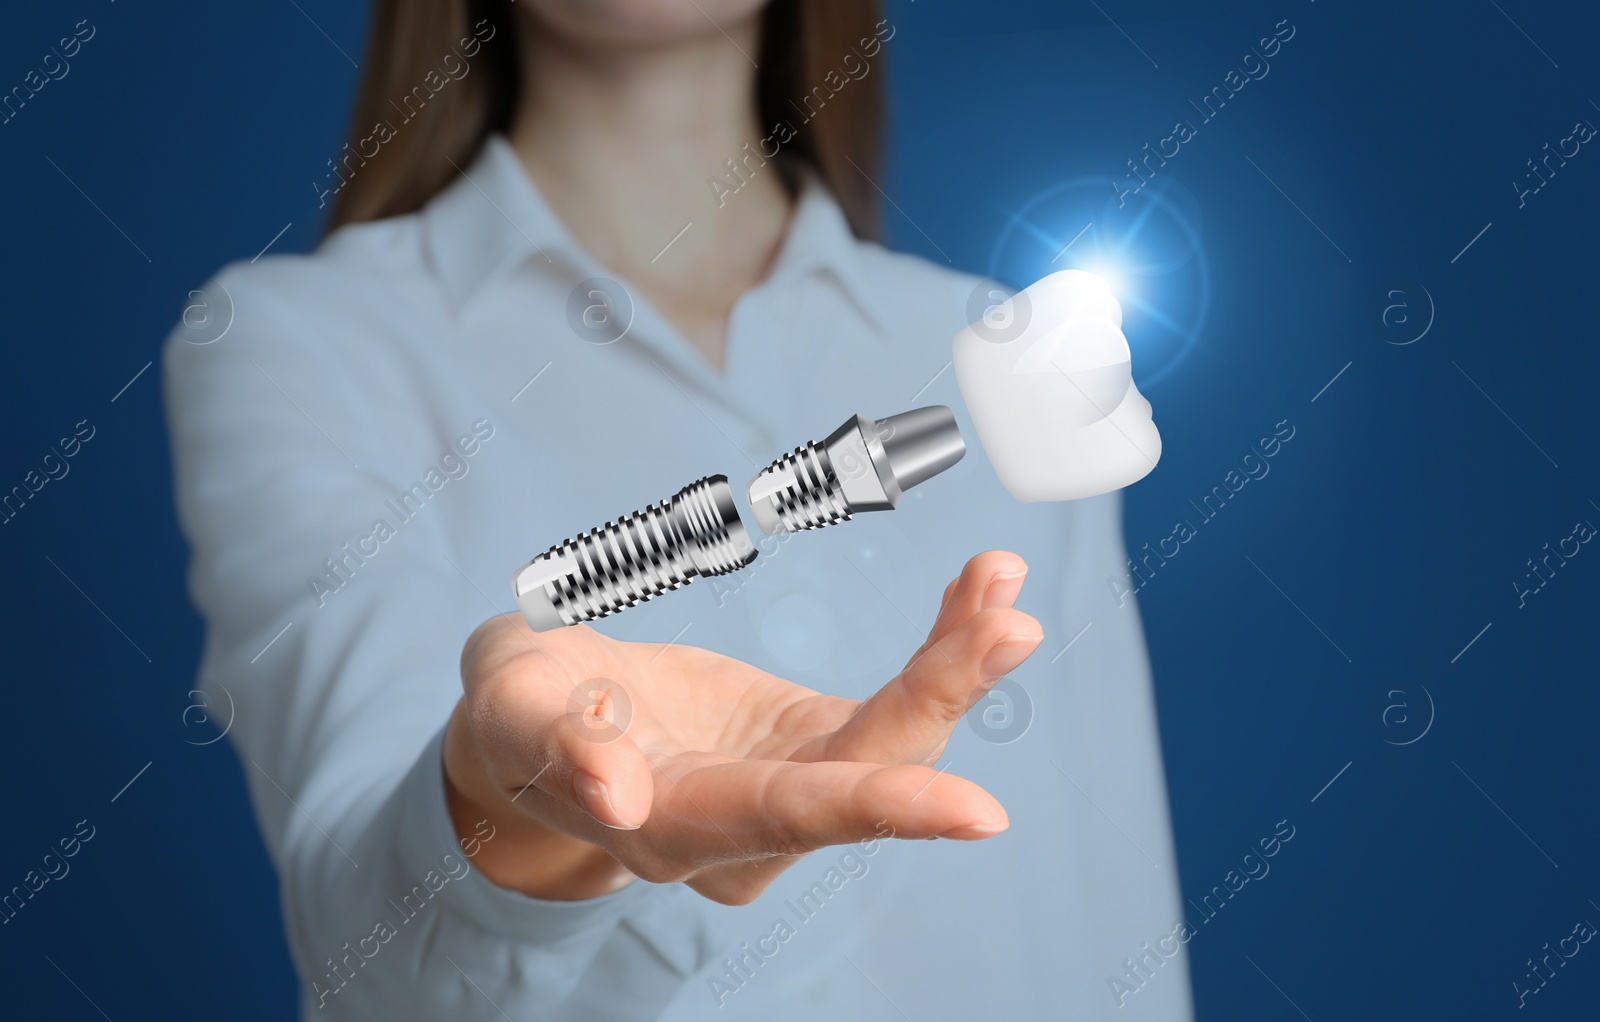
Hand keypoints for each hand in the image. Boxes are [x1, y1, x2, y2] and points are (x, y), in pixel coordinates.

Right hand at [443, 550, 1041, 905]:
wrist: (548, 722)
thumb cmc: (520, 716)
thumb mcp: (512, 713)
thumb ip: (558, 746)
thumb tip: (615, 792)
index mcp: (677, 827)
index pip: (788, 817)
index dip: (880, 806)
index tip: (978, 811)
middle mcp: (753, 826)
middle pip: (866, 770)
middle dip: (942, 698)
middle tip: (1010, 625)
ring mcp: (794, 787)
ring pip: (895, 736)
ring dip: (956, 663)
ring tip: (1002, 584)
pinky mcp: (815, 745)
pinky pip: (893, 702)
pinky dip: (941, 648)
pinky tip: (982, 591)